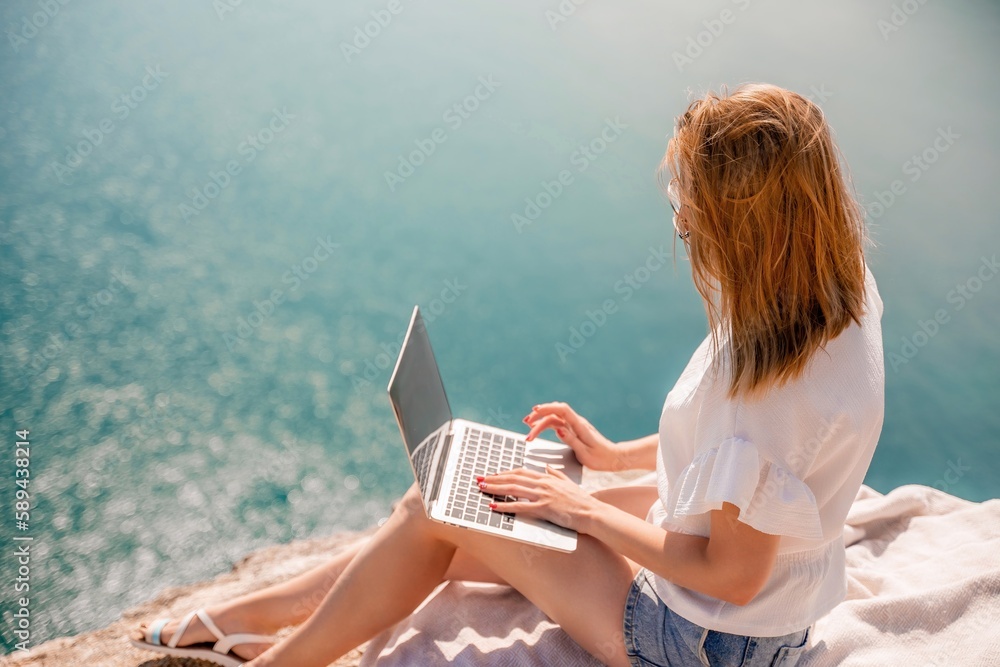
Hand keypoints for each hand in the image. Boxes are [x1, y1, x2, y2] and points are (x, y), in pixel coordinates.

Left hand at [478, 465, 596, 533]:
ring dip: (495, 488)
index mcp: (547, 477)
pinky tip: (494, 506)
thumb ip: (556, 474)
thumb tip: (546, 467)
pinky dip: (505, 506)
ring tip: (482, 488)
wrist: (591, 512)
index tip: (492, 474)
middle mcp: (543, 483)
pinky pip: (520, 506)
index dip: (504, 472)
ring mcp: (543, 495)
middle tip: (479, 479)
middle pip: (513, 478)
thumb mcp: (568, 482)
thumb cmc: (581, 500)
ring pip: (513, 489)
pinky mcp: (544, 508)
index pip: (521, 472)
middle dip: (494, 478)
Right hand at [523, 402, 617, 470]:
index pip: (562, 410)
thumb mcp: (585, 453)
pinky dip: (546, 424)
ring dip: (541, 420)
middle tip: (526, 423)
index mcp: (580, 426)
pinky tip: (537, 427)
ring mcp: (574, 425)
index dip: (548, 407)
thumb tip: (558, 429)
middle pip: (555, 412)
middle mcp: (576, 422)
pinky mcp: (573, 429)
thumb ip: (571, 440)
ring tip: (527, 424)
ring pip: (555, 417)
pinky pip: (557, 422)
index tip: (535, 411)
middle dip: (539, 415)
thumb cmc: (600, 458)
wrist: (612, 458)